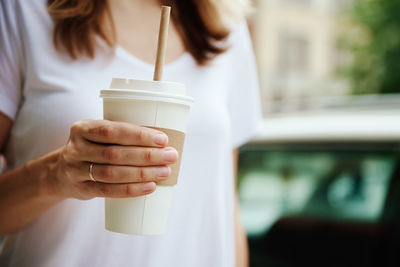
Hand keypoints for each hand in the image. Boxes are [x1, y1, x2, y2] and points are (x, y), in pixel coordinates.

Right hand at [50, 119, 176, 199]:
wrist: (61, 172)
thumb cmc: (94, 148)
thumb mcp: (98, 134)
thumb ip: (123, 133)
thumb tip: (164, 139)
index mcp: (83, 128)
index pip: (112, 130)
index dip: (138, 135)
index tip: (163, 139)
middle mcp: (76, 148)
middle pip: (115, 153)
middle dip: (147, 155)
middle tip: (171, 156)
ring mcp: (76, 171)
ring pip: (113, 173)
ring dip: (143, 173)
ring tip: (165, 172)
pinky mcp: (82, 190)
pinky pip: (108, 191)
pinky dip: (131, 190)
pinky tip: (150, 187)